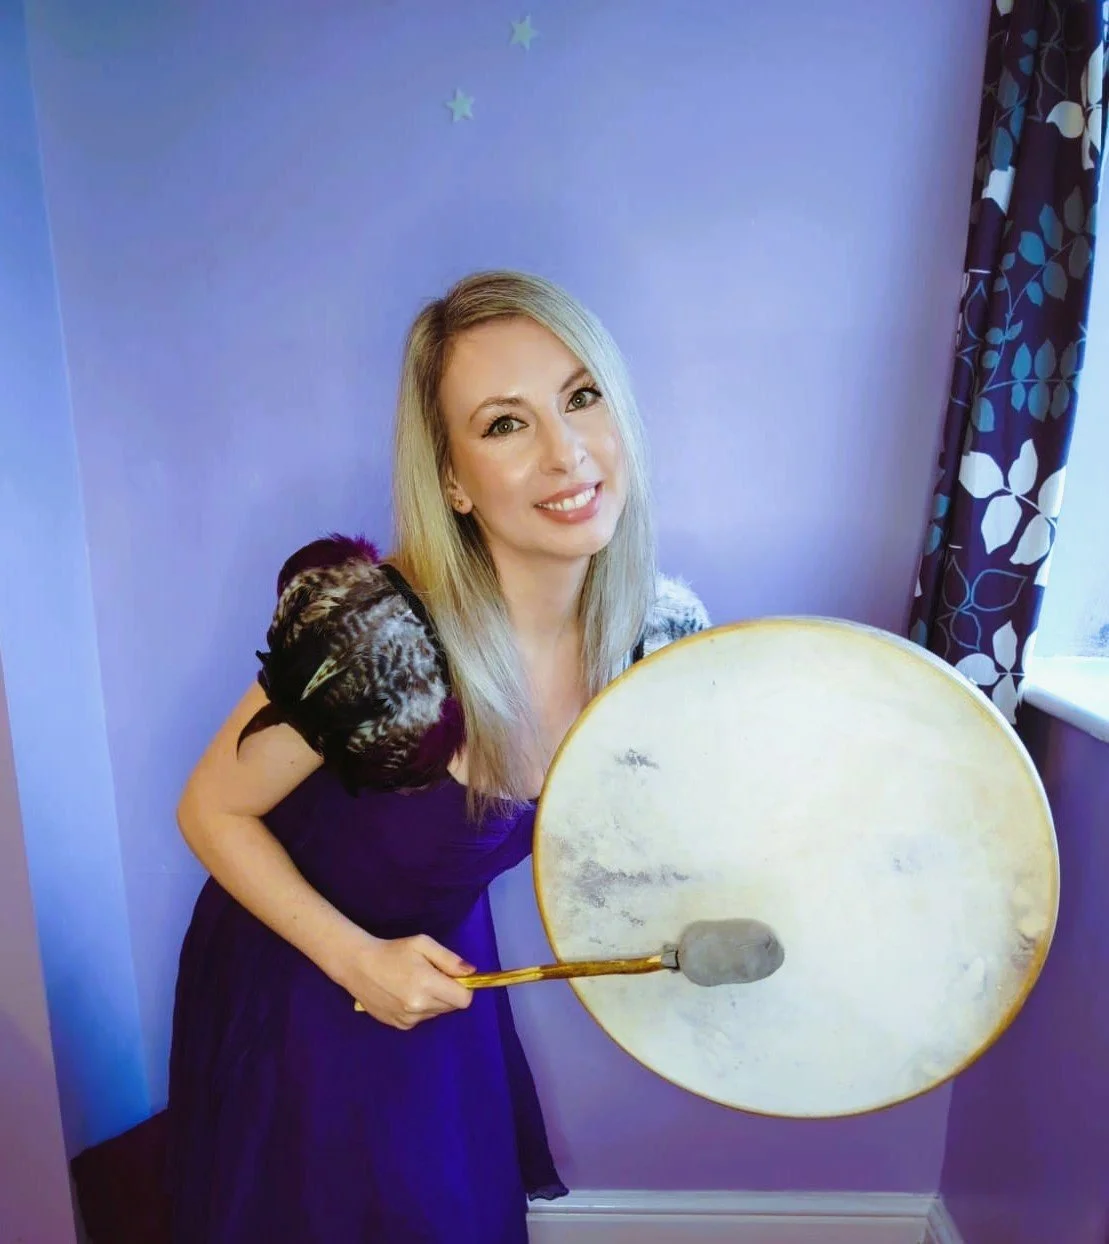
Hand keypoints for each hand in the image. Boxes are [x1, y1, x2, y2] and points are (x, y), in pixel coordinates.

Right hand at [341, 932, 475, 1029]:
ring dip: (434, 1000)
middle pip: (452, 1007)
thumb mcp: (423, 944)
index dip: (464, 987)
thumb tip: (471, 972)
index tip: (454, 977)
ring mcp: (408, 1019)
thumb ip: (450, 959)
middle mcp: (419, 1007)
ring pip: (437, 1013)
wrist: (358, 966)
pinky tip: (405, 993)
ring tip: (415, 983)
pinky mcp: (399, 1025)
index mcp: (427, 985)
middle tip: (432, 975)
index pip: (464, 1000)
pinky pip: (422, 1018)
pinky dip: (421, 1008)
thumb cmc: (393, 951)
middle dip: (449, 992)